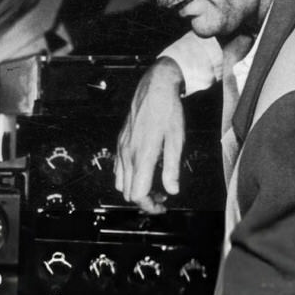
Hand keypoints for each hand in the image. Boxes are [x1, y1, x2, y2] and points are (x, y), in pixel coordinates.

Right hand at [114, 56, 185, 213]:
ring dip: (134, 189)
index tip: (161, 207)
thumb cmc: (168, 111)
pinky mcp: (120, 143)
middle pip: (127, 192)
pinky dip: (128, 177)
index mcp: (142, 156)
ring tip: (152, 185)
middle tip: (162, 197)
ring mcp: (121, 148)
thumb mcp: (177, 140)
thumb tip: (172, 190)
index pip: (138, 194)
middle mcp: (127, 154)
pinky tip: (142, 170)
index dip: (149, 206)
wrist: (155, 88)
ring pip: (120, 183)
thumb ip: (172, 168)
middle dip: (144, 199)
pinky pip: (118, 168)